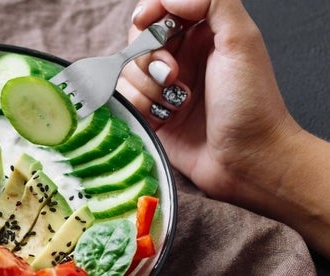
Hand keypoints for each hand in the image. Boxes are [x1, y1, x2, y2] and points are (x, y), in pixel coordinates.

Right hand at [118, 0, 300, 202]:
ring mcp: (164, 87)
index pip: (160, 9)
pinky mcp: (151, 114)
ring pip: (127, 71)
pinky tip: (165, 118)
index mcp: (203, 33)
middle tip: (173, 75)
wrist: (247, 160)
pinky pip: (125, 99)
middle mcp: (181, 57)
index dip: (148, 13)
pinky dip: (140, 106)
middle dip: (148, 56)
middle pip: (137, 39)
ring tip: (177, 103)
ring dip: (148, 87)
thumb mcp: (241, 40)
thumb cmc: (251, 103)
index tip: (146, 23)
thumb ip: (211, 2)